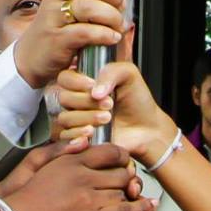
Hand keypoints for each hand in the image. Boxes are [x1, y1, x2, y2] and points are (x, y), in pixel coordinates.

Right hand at [0, 136, 140, 203]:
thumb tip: (83, 141)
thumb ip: (61, 150)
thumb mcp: (37, 165)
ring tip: (133, 198)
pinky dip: (142, 207)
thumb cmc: (23, 201)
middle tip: (127, 184)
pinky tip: (151, 205)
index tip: (123, 163)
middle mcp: (83, 176)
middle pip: (121, 172)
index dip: (121, 157)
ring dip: (129, 195)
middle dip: (127, 178)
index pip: (108, 152)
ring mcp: (90, 198)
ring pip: (123, 191)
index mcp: (71, 162)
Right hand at [10, 0, 129, 90]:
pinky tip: (112, 38)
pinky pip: (85, 32)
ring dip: (110, 15)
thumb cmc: (59, 30)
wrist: (32, 58)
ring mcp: (53, 18)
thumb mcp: (78, 8)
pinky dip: (104, 34)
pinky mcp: (57, 39)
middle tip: (120, 4)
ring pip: (87, 6)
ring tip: (117, 25)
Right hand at [55, 60, 175, 162]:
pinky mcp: (78, 138)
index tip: (93, 86)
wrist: (147, 128)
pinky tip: (93, 132)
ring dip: (86, 118)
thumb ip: (111, 72)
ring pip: (65, 117)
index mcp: (84, 82)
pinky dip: (78, 134)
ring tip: (107, 119)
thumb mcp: (129, 75)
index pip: (64, 78)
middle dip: (86, 101)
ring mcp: (76, 119)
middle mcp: (77, 100)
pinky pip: (65, 136)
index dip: (76, 82)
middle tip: (109, 104)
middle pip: (64, 98)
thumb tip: (94, 91)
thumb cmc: (137, 100)